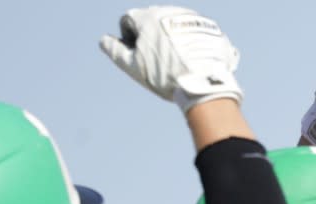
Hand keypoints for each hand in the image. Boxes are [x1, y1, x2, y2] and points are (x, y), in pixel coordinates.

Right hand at [99, 6, 241, 111]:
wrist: (204, 82)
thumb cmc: (165, 75)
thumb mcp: (133, 66)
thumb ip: (115, 50)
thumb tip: (104, 40)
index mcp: (148, 16)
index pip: (129, 21)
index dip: (130, 38)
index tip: (139, 55)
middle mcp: (170, 11)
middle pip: (154, 22)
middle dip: (153, 38)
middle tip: (160, 61)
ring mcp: (193, 18)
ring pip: (177, 26)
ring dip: (174, 40)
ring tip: (180, 62)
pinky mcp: (211, 28)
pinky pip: (197, 34)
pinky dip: (193, 44)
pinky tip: (195, 61)